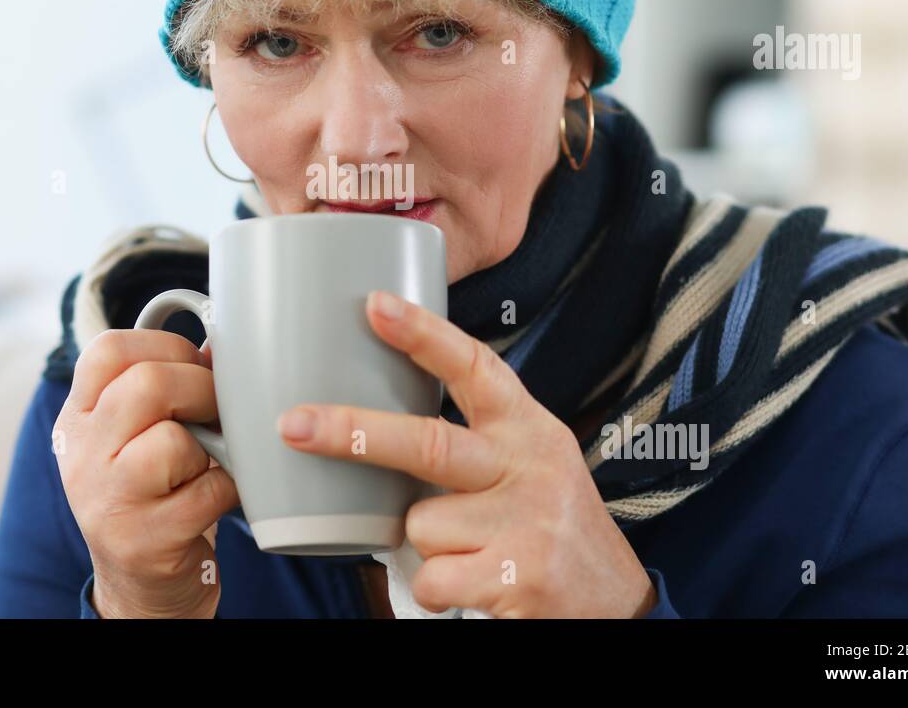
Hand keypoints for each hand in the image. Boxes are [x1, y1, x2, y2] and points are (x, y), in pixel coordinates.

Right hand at [53, 329, 238, 618]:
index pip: (108, 350)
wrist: (140, 584)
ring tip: (208, 462)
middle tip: (215, 412)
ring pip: (172, 441)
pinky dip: (229, 489)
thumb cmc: (154, 492)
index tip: (193, 367)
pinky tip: (218, 496)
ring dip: (210, 447)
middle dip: (202, 390)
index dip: (167, 346)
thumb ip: (170, 384)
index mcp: (79, 416)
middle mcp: (80, 454)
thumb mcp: (142, 433)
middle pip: (147, 384)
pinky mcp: (142, 542)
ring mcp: (105, 501)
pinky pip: (208, 491)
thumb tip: (220, 345)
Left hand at [275, 290, 656, 617]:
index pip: (476, 368)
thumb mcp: (528, 462)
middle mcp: (530, 467)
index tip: (374, 304)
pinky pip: (431, 577)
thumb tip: (377, 419)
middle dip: (353, 433)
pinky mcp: (516, 577)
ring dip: (428, 543)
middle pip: (428, 444)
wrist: (614, 603)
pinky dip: (439, 588)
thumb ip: (473, 437)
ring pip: (420, 524)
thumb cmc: (549, 523)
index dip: (424, 335)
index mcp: (528, 429)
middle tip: (294, 424)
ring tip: (474, 550)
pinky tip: (478, 584)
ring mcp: (526, 524)